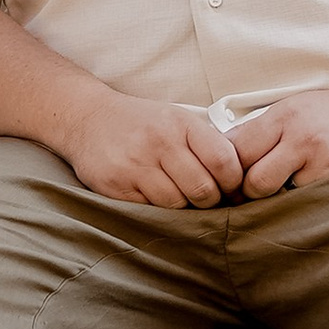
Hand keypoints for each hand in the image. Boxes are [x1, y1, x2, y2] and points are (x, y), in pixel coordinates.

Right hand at [60, 87, 247, 209]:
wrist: (87, 118)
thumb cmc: (142, 123)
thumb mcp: (177, 119)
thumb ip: (206, 145)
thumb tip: (240, 183)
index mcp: (182, 123)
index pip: (224, 161)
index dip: (234, 183)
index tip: (231, 190)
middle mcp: (160, 141)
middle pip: (204, 190)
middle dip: (210, 202)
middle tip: (205, 201)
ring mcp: (137, 164)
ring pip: (178, 205)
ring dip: (183, 208)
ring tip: (179, 198)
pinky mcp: (117, 185)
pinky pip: (150, 211)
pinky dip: (158, 211)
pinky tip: (154, 198)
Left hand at [231, 71, 328, 199]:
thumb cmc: (328, 113)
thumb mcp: (290, 108)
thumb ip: (257, 131)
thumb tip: (219, 155)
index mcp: (284, 116)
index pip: (238, 151)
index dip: (228, 170)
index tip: (229, 179)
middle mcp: (303, 139)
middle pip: (255, 183)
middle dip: (250, 192)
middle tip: (254, 192)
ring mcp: (325, 165)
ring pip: (281, 199)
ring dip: (279, 201)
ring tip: (287, 190)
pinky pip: (308, 206)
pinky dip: (303, 205)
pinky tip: (309, 194)